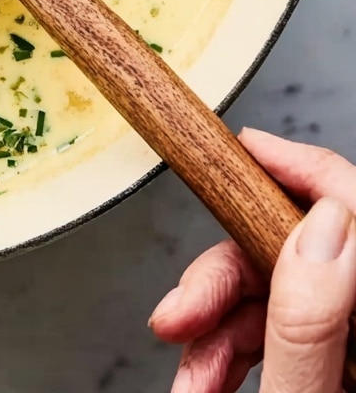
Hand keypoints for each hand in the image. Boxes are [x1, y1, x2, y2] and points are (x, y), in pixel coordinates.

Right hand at [150, 128, 355, 391]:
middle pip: (292, 254)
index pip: (351, 209)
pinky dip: (227, 352)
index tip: (246, 146)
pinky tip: (203, 381)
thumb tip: (316, 229)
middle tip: (177, 313)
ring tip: (189, 381)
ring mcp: (346, 344)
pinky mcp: (329, 363)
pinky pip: (275, 333)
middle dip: (221, 280)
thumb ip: (305, 322)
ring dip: (212, 329)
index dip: (299, 166)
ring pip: (273, 296)